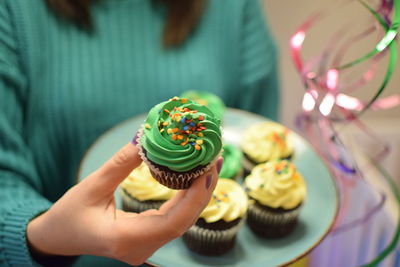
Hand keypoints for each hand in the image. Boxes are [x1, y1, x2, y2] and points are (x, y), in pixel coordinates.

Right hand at [27, 143, 219, 264]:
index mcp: (126, 238)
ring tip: (207, 166)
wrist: (57, 238)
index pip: (174, 221)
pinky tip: (191, 180)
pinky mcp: (146, 239)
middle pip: (184, 221)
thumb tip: (145, 138)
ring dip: (196, 194)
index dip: (195, 196)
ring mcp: (145, 246)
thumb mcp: (92, 186)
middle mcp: (141, 247)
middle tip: (214, 160)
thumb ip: (121, 163)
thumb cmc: (68, 215)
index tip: (207, 168)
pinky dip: (185, 200)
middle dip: (202, 191)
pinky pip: (173, 220)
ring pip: (182, 221)